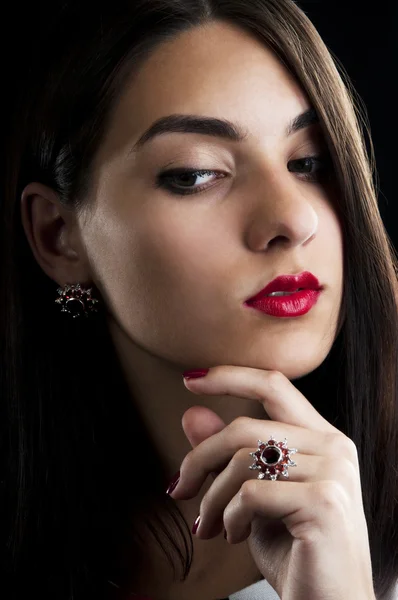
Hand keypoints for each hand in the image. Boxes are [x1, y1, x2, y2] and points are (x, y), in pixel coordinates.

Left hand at [168, 366, 375, 599]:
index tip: (190, 380)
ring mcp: (333, 472)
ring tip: (208, 525)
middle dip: (200, 458)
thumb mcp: (255, 496)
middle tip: (180, 489)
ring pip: (243, 460)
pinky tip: (233, 536)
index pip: (274, 386)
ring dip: (212, 497)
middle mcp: (333, 447)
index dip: (230, 376)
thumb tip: (191, 414)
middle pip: (245, 428)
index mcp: (322, 438)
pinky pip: (251, 493)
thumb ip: (229, 454)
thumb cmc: (296, 552)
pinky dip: (229, 516)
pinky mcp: (323, 502)